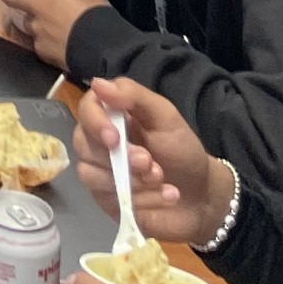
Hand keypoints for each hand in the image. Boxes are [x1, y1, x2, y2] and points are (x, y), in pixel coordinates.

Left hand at [0, 0, 108, 62]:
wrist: (101, 50)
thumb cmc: (96, 17)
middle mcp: (35, 6)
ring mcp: (34, 30)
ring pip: (22, 21)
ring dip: (28, 19)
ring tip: (41, 21)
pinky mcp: (39, 50)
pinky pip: (34, 42)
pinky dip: (40, 40)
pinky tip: (51, 41)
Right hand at [71, 79, 233, 243]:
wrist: (200, 196)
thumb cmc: (181, 150)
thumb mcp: (166, 117)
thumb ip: (134, 97)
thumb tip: (98, 84)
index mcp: (113, 114)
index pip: (86, 109)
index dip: (95, 122)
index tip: (114, 138)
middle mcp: (99, 141)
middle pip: (82, 142)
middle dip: (119, 157)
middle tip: (150, 163)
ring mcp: (99, 172)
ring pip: (90, 173)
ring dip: (129, 179)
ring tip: (161, 180)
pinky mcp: (106, 199)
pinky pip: (107, 199)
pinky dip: (139, 199)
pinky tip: (165, 196)